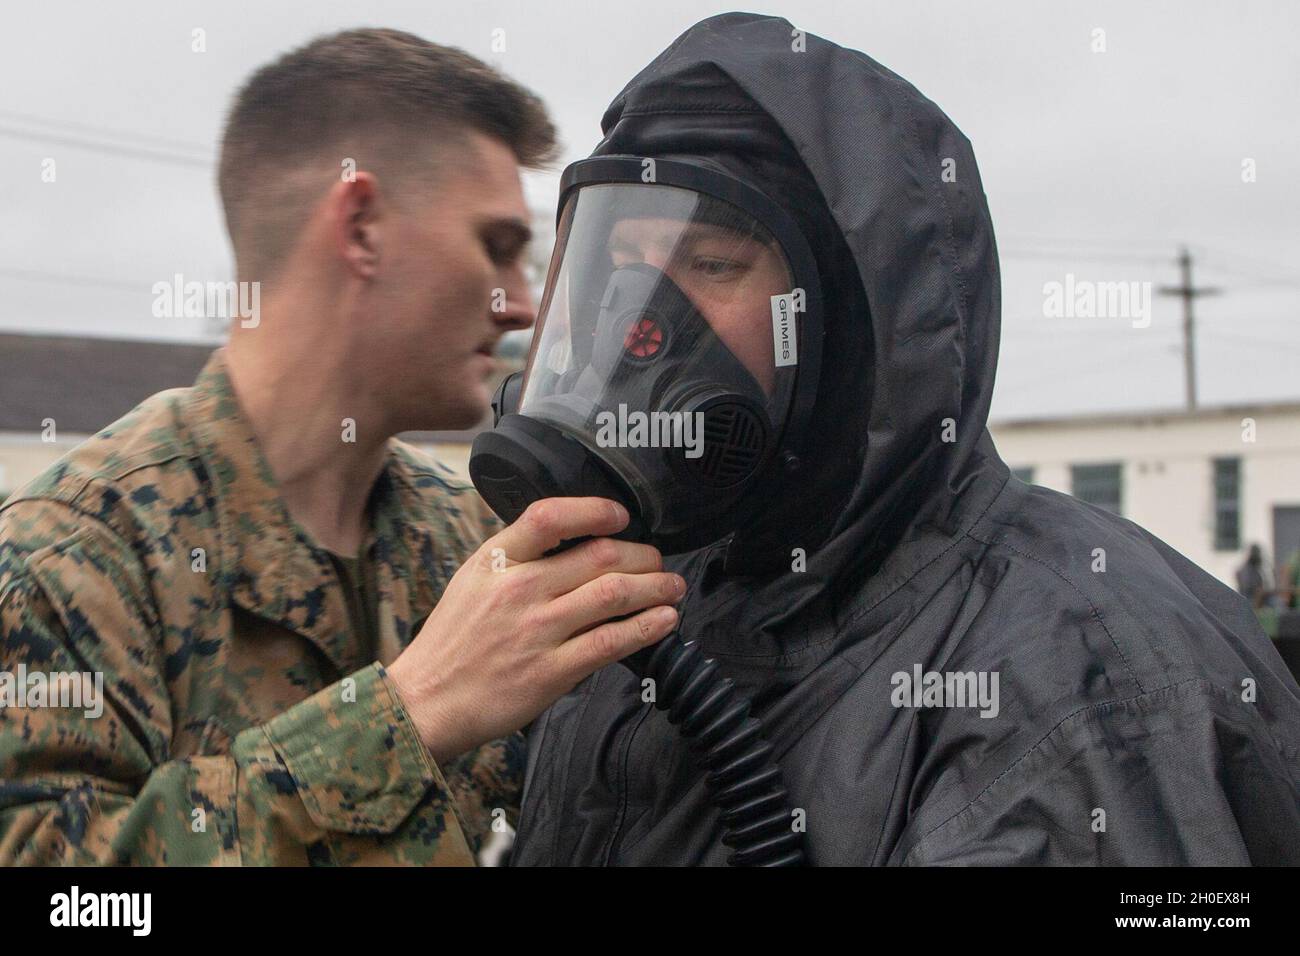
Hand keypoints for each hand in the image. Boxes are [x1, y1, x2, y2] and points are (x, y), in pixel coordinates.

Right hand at [387, 497, 682, 762]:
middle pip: (598, 555)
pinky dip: (645, 627)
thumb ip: (517, 557)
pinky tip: (663, 621)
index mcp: (495, 561)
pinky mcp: (551, 671)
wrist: (426, 701)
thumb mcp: (472, 580)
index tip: (621, 515)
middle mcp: (518, 590)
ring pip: (613, 594)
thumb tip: (575, 539)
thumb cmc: (453, 641)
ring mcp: (537, 631)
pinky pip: (610, 641)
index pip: (549, 516)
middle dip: (642, 555)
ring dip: (655, 587)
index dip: (594, 510)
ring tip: (673, 586)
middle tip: (657, 560)